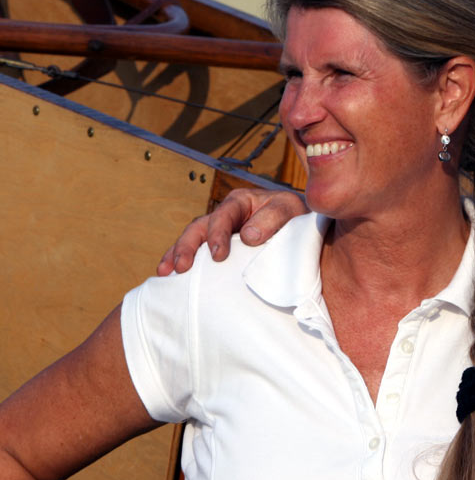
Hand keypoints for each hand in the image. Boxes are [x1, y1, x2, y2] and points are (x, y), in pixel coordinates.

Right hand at [156, 188, 308, 274]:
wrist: (302, 229)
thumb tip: (248, 236)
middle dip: (188, 246)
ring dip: (177, 255)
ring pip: (193, 240)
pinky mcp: (219, 248)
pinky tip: (169, 277)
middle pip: (199, 227)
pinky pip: (197, 254)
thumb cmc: (296, 216)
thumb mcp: (289, 211)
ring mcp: (219, 232)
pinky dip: (181, 262)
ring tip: (166, 273)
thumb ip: (272, 220)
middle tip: (182, 267)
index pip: (223, 216)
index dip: (218, 235)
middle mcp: (225, 214)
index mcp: (241, 201)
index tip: (218, 256)